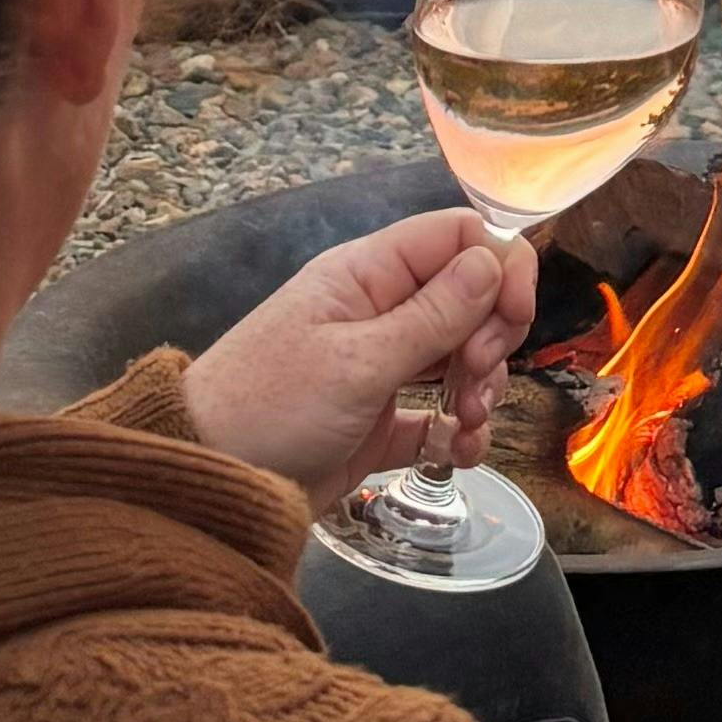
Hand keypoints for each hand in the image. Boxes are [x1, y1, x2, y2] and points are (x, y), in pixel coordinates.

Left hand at [182, 213, 538, 512]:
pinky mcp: (379, 423)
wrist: (210, 483)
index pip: (458, 237)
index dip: (499, 268)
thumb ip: (433, 314)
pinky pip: (438, 415)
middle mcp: (379, 311)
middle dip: (492, 338)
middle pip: (469, 298)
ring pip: (460, 358)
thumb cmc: (271, 408)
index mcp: (368, 275)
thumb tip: (494, 257)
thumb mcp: (357, 361)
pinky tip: (458, 452)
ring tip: (466, 424)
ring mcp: (380, 366)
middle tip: (477, 378)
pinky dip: (457, 432)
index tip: (511, 320)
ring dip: (480, 388)